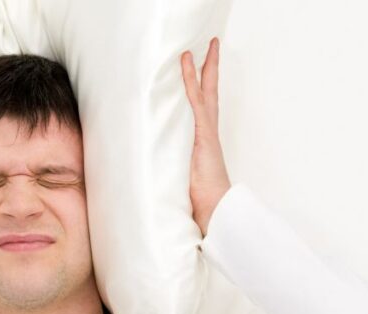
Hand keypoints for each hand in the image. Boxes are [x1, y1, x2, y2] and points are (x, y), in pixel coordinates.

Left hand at [180, 37, 230, 237]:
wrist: (216, 212)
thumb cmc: (201, 203)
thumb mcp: (181, 182)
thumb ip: (173, 173)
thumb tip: (151, 176)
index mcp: (203, 142)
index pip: (202, 108)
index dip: (201, 88)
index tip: (199, 71)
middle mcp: (207, 133)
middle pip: (209, 93)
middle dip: (209, 69)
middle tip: (209, 46)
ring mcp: (207, 133)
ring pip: (203, 93)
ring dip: (200, 69)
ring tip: (194, 49)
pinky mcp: (204, 137)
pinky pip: (196, 104)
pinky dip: (191, 84)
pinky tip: (186, 67)